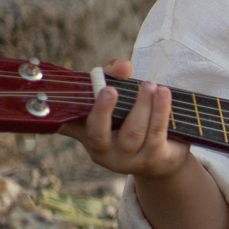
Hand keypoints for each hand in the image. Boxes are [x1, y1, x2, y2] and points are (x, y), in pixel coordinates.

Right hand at [60, 60, 192, 179]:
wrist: (164, 153)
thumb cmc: (132, 117)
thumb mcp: (119, 93)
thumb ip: (114, 74)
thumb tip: (123, 68)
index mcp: (89, 137)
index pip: (71, 126)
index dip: (65, 117)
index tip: (71, 99)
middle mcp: (105, 153)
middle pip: (99, 134)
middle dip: (103, 110)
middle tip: (109, 89)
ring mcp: (129, 160)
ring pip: (133, 132)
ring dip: (142, 105)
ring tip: (150, 85)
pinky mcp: (154, 159)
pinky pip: (156, 134)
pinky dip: (160, 111)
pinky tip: (164, 94)